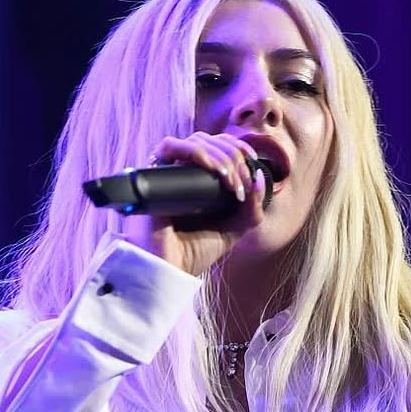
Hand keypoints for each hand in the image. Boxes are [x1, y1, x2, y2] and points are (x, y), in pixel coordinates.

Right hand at [121, 132, 268, 276]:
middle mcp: (181, 172)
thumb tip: (260, 178)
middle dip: (233, 157)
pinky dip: (195, 151)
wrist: (169, 270)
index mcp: (198, 180)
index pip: (218, 145)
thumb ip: (252, 208)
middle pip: (210, 140)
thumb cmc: (196, 251)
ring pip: (195, 141)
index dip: (237, 147)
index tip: (252, 161)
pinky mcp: (151, 175)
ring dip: (220, 155)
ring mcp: (166, 172)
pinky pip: (169, 147)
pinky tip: (212, 168)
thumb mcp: (234, 229)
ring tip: (230, 181)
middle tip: (241, 184)